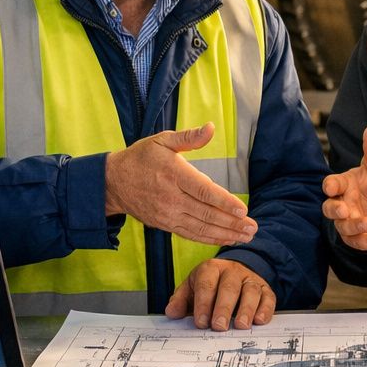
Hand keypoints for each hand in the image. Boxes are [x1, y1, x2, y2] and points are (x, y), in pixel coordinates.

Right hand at [105, 122, 256, 245]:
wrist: (113, 182)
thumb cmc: (141, 158)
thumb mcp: (162, 140)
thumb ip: (189, 137)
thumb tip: (211, 128)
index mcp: (173, 174)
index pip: (203, 191)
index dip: (224, 202)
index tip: (243, 210)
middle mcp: (171, 198)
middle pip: (206, 214)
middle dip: (232, 222)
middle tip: (253, 227)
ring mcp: (167, 214)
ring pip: (200, 228)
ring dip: (225, 234)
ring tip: (246, 236)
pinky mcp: (165, 224)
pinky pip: (190, 234)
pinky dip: (210, 239)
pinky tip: (226, 238)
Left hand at [166, 258, 275, 329]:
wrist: (232, 273)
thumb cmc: (209, 285)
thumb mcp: (191, 289)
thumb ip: (181, 300)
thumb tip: (172, 313)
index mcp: (211, 269)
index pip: (206, 285)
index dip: (203, 303)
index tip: (201, 322)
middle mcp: (232, 271)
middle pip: (229, 287)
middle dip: (224, 308)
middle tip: (219, 326)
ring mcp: (250, 279)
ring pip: (251, 291)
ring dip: (246, 309)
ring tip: (241, 325)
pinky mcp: (265, 288)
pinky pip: (268, 297)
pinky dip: (265, 309)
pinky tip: (259, 320)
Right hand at [321, 125, 366, 248]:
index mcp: (344, 185)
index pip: (331, 184)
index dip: (330, 186)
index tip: (332, 187)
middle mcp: (342, 204)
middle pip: (329, 209)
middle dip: (334, 210)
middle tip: (344, 210)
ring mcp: (348, 222)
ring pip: (343, 227)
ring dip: (353, 226)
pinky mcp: (358, 238)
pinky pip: (359, 242)